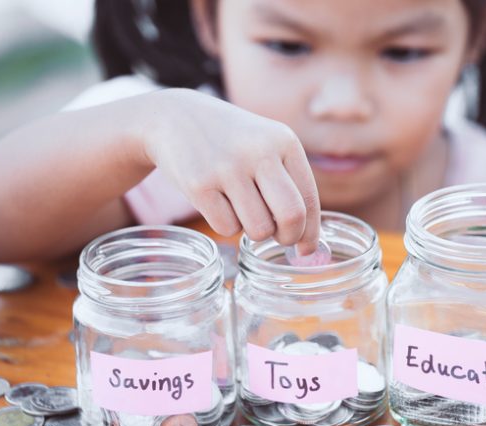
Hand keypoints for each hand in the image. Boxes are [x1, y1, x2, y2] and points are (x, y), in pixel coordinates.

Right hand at [136, 88, 319, 253]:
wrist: (175, 117)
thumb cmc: (231, 142)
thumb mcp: (267, 146)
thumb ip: (290, 184)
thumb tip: (308, 241)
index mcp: (284, 141)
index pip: (309, 199)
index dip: (310, 231)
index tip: (306, 249)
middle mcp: (259, 152)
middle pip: (291, 216)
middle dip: (289, 237)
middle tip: (280, 239)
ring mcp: (228, 168)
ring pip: (259, 229)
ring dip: (254, 231)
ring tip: (242, 209)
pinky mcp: (199, 185)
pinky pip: (227, 229)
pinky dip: (226, 225)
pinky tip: (219, 203)